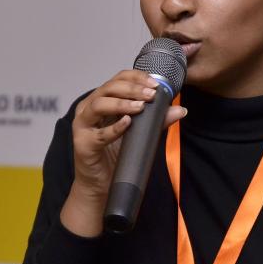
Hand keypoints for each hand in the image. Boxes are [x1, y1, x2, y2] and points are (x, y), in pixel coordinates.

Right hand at [61, 69, 186, 236]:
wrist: (102, 186)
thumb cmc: (116, 156)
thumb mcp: (139, 134)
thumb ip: (156, 121)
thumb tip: (180, 109)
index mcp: (101, 101)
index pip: (117, 79)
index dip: (136, 78)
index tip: (155, 85)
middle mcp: (88, 109)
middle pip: (107, 88)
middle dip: (132, 89)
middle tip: (151, 94)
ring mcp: (82, 126)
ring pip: (99, 104)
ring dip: (122, 103)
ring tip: (141, 107)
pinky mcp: (82, 144)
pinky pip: (98, 134)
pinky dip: (114, 127)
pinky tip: (127, 123)